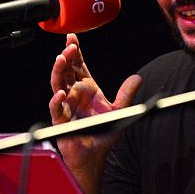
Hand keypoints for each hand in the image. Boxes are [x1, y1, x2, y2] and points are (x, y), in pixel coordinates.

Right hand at [48, 34, 141, 193]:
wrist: (95, 155)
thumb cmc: (103, 133)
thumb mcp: (119, 110)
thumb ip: (126, 94)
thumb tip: (138, 78)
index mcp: (87, 88)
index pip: (78, 65)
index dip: (75, 51)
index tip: (72, 38)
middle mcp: (74, 94)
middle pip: (66, 70)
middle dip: (66, 57)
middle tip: (69, 47)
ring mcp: (66, 105)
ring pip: (57, 84)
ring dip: (58, 72)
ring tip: (61, 60)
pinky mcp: (61, 120)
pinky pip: (56, 108)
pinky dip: (57, 100)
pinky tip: (61, 94)